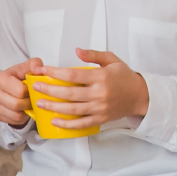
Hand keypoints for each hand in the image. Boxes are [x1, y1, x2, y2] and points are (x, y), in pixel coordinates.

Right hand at [0, 60, 40, 127]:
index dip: (30, 91)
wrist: (11, 87)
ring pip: (15, 114)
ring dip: (25, 111)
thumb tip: (38, 70)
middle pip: (16, 104)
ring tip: (28, 104)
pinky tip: (23, 109)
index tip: (32, 89)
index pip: (20, 91)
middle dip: (28, 103)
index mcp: (0, 79)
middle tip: (32, 98)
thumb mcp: (28, 67)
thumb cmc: (20, 77)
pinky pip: (13, 121)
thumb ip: (35, 64)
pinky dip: (21, 117)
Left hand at [32, 49, 150, 126]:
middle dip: (49, 90)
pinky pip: (81, 124)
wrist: (140, 95)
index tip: (43, 71)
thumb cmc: (124, 76)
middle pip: (69, 93)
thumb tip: (76, 51)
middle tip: (36, 87)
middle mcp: (99, 93)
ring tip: (40, 103)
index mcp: (100, 77)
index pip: (73, 75)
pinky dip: (67, 124)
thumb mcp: (111, 60)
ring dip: (53, 107)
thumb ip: (93, 55)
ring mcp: (99, 108)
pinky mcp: (100, 119)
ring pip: (72, 109)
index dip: (55, 73)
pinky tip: (55, 121)